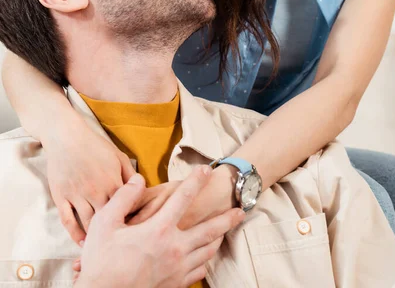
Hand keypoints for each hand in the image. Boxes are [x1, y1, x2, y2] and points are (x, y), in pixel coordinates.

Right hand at [46, 121, 134, 243]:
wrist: (66, 136)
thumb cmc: (95, 145)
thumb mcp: (118, 156)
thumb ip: (131, 174)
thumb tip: (143, 190)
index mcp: (113, 181)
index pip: (127, 208)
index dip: (132, 220)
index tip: (137, 230)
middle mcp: (96, 191)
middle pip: (109, 220)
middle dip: (117, 233)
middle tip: (123, 243)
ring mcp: (77, 195)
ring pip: (89, 224)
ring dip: (97, 238)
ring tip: (105, 248)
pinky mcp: (61, 197)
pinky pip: (68, 222)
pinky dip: (75, 235)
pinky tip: (83, 243)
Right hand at [74, 166, 244, 287]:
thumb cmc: (101, 261)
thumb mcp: (105, 223)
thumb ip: (124, 197)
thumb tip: (138, 179)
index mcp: (158, 230)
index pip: (183, 198)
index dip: (196, 181)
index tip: (206, 170)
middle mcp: (174, 249)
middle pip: (209, 230)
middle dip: (227, 218)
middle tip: (241, 210)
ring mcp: (177, 269)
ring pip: (207, 251)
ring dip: (219, 238)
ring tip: (226, 230)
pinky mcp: (175, 285)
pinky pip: (199, 271)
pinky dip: (206, 260)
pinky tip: (205, 256)